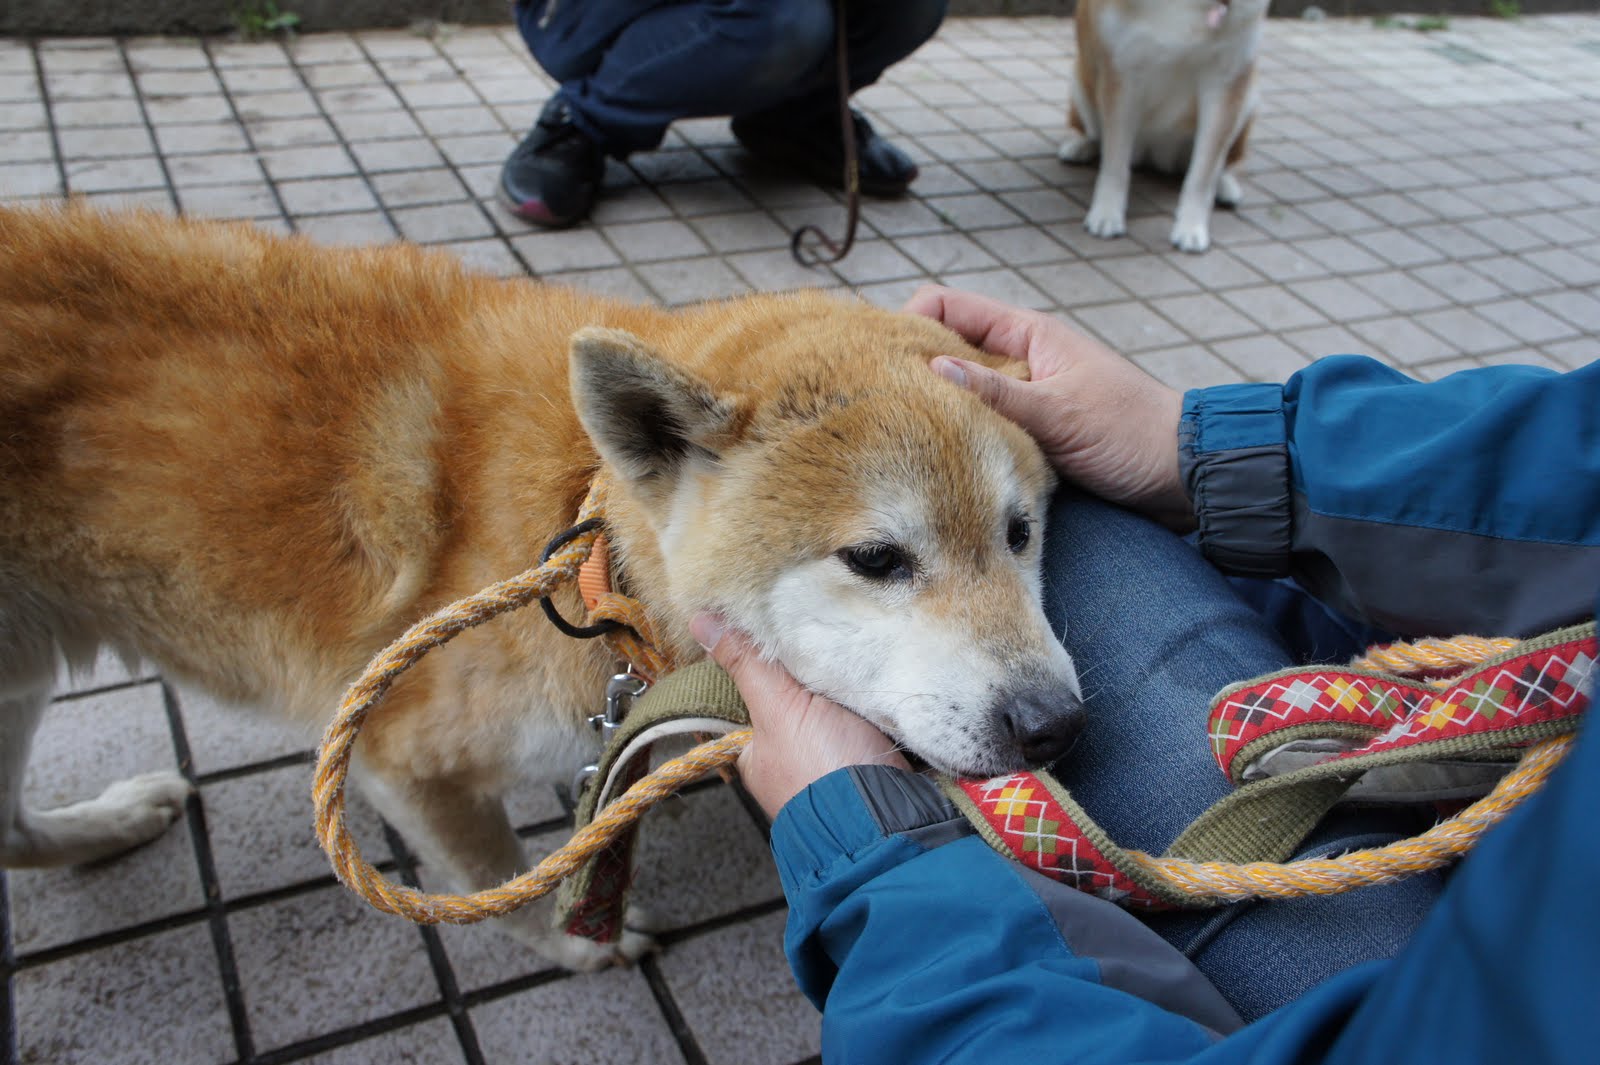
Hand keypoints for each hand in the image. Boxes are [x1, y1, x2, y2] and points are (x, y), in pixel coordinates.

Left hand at [691, 613, 909, 819]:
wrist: (889, 815)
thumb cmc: (822, 770)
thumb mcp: (778, 708)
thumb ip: (745, 665)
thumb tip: (701, 621)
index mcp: (756, 754)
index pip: (749, 695)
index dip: (760, 660)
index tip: (773, 624)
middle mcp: (790, 761)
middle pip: (795, 698)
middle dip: (810, 670)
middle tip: (821, 627)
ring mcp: (834, 759)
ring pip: (833, 706)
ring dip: (844, 682)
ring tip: (851, 642)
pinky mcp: (873, 754)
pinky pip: (867, 715)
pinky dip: (871, 696)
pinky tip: (875, 672)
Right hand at [905, 285, 1193, 530]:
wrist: (1183, 475)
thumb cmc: (1131, 433)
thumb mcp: (1058, 412)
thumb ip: (996, 394)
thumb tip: (932, 369)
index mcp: (1028, 335)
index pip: (950, 306)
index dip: (911, 322)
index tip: (884, 358)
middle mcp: (1019, 360)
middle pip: (948, 349)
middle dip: (914, 369)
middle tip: (878, 400)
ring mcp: (1023, 396)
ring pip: (961, 391)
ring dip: (937, 408)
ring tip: (899, 432)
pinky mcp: (1030, 432)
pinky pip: (981, 425)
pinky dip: (959, 435)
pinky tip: (938, 457)